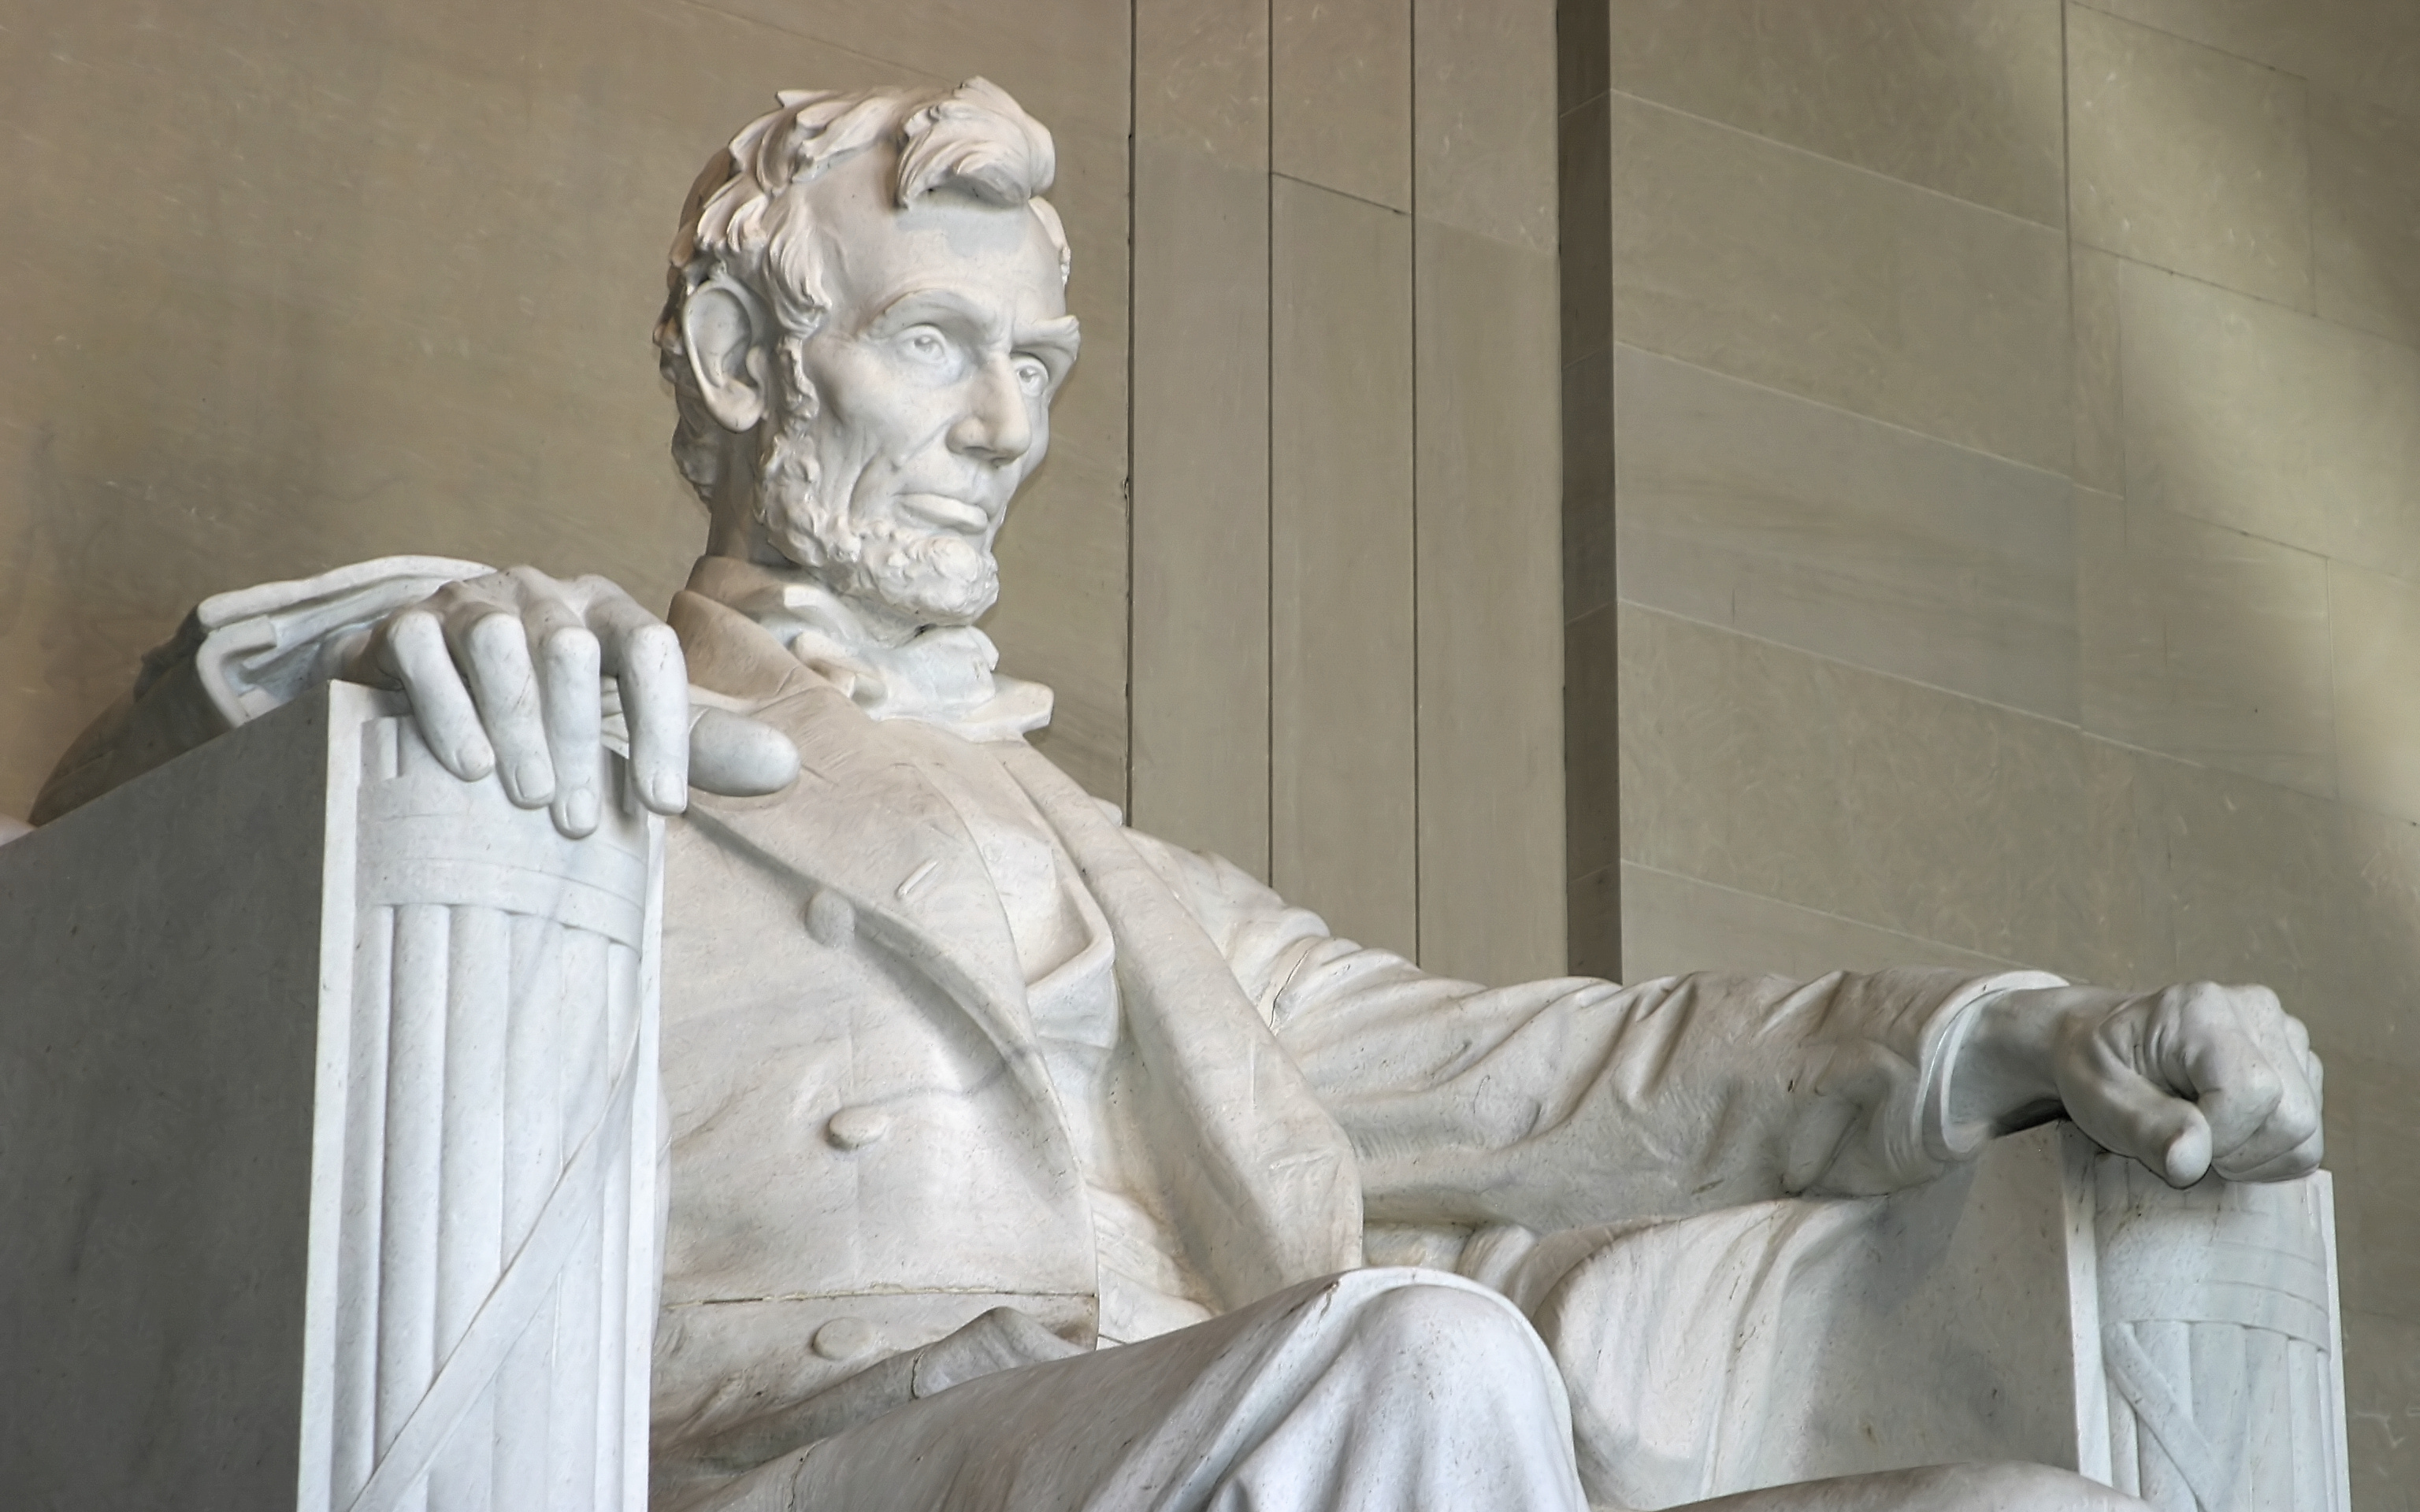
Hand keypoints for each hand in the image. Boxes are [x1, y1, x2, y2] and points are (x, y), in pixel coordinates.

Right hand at [349, 567, 691, 836]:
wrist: (432, 684)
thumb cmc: (552, 713)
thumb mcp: (630, 724)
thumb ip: (704, 745)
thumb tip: (789, 766)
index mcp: (609, 614)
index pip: (653, 650)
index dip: (664, 728)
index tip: (663, 807)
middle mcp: (546, 597)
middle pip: (574, 651)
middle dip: (583, 740)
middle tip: (580, 824)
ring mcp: (473, 603)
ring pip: (501, 643)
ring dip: (518, 724)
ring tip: (528, 797)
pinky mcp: (406, 623)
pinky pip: (425, 650)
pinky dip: (447, 707)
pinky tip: (467, 766)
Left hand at [1954, 982, 2323, 1186]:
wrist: (2102, 1042)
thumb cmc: (2096, 1066)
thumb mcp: (2096, 1096)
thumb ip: (2144, 1128)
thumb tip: (2191, 1163)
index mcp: (2203, 1008)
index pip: (2253, 1092)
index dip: (2219, 1136)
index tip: (2172, 1139)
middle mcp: (2257, 1011)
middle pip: (2293, 1119)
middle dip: (2238, 1152)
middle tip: (2183, 1140)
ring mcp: (2286, 1036)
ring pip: (2306, 1134)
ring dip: (2253, 1157)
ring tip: (2201, 1132)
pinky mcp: (2300, 1064)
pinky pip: (2308, 1138)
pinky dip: (2268, 1154)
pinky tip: (2226, 1132)